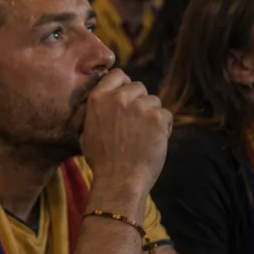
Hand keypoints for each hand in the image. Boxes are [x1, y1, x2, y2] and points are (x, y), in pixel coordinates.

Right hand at [78, 70, 171, 199]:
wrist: (119, 179)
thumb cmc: (102, 161)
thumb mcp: (86, 132)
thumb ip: (96, 112)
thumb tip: (105, 102)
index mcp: (98, 99)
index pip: (117, 74)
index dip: (124, 84)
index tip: (127, 97)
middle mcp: (118, 98)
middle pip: (139, 87)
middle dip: (140, 102)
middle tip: (136, 124)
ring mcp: (139, 107)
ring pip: (154, 101)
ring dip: (152, 116)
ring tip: (143, 137)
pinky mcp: (157, 117)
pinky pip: (166, 115)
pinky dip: (163, 128)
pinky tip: (153, 142)